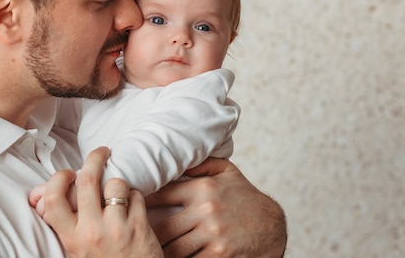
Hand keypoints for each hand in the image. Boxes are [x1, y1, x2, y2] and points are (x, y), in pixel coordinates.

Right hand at [37, 147, 162, 257]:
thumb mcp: (75, 248)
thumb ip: (60, 220)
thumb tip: (36, 195)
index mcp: (71, 237)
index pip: (54, 198)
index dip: (59, 178)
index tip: (69, 173)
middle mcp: (92, 232)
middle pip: (87, 179)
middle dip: (94, 158)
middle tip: (101, 153)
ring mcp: (116, 228)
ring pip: (115, 183)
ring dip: (118, 183)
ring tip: (119, 193)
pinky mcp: (139, 226)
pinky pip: (136, 194)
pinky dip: (136, 196)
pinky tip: (134, 208)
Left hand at [146, 158, 286, 257]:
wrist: (273, 226)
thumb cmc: (246, 198)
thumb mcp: (227, 172)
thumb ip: (201, 163)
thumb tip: (178, 157)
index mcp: (202, 188)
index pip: (161, 194)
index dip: (142, 201)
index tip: (131, 205)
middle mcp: (206, 210)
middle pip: (162, 227)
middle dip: (147, 234)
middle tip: (135, 236)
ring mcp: (212, 234)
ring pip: (173, 248)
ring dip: (161, 251)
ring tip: (149, 251)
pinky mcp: (220, 254)